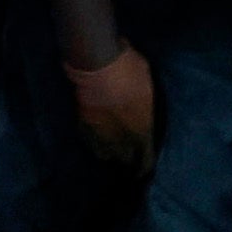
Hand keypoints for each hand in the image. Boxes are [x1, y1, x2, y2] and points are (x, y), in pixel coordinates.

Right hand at [66, 42, 159, 169]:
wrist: (98, 63)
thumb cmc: (130, 69)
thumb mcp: (148, 86)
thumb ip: (145, 103)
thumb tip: (143, 106)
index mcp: (142, 128)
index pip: (146, 157)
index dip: (146, 163)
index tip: (144, 167)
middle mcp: (121, 137)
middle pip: (125, 159)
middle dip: (128, 159)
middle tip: (129, 158)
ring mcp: (100, 131)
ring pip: (104, 154)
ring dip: (110, 153)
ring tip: (111, 151)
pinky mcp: (83, 123)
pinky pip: (88, 140)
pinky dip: (93, 142)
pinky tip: (95, 138)